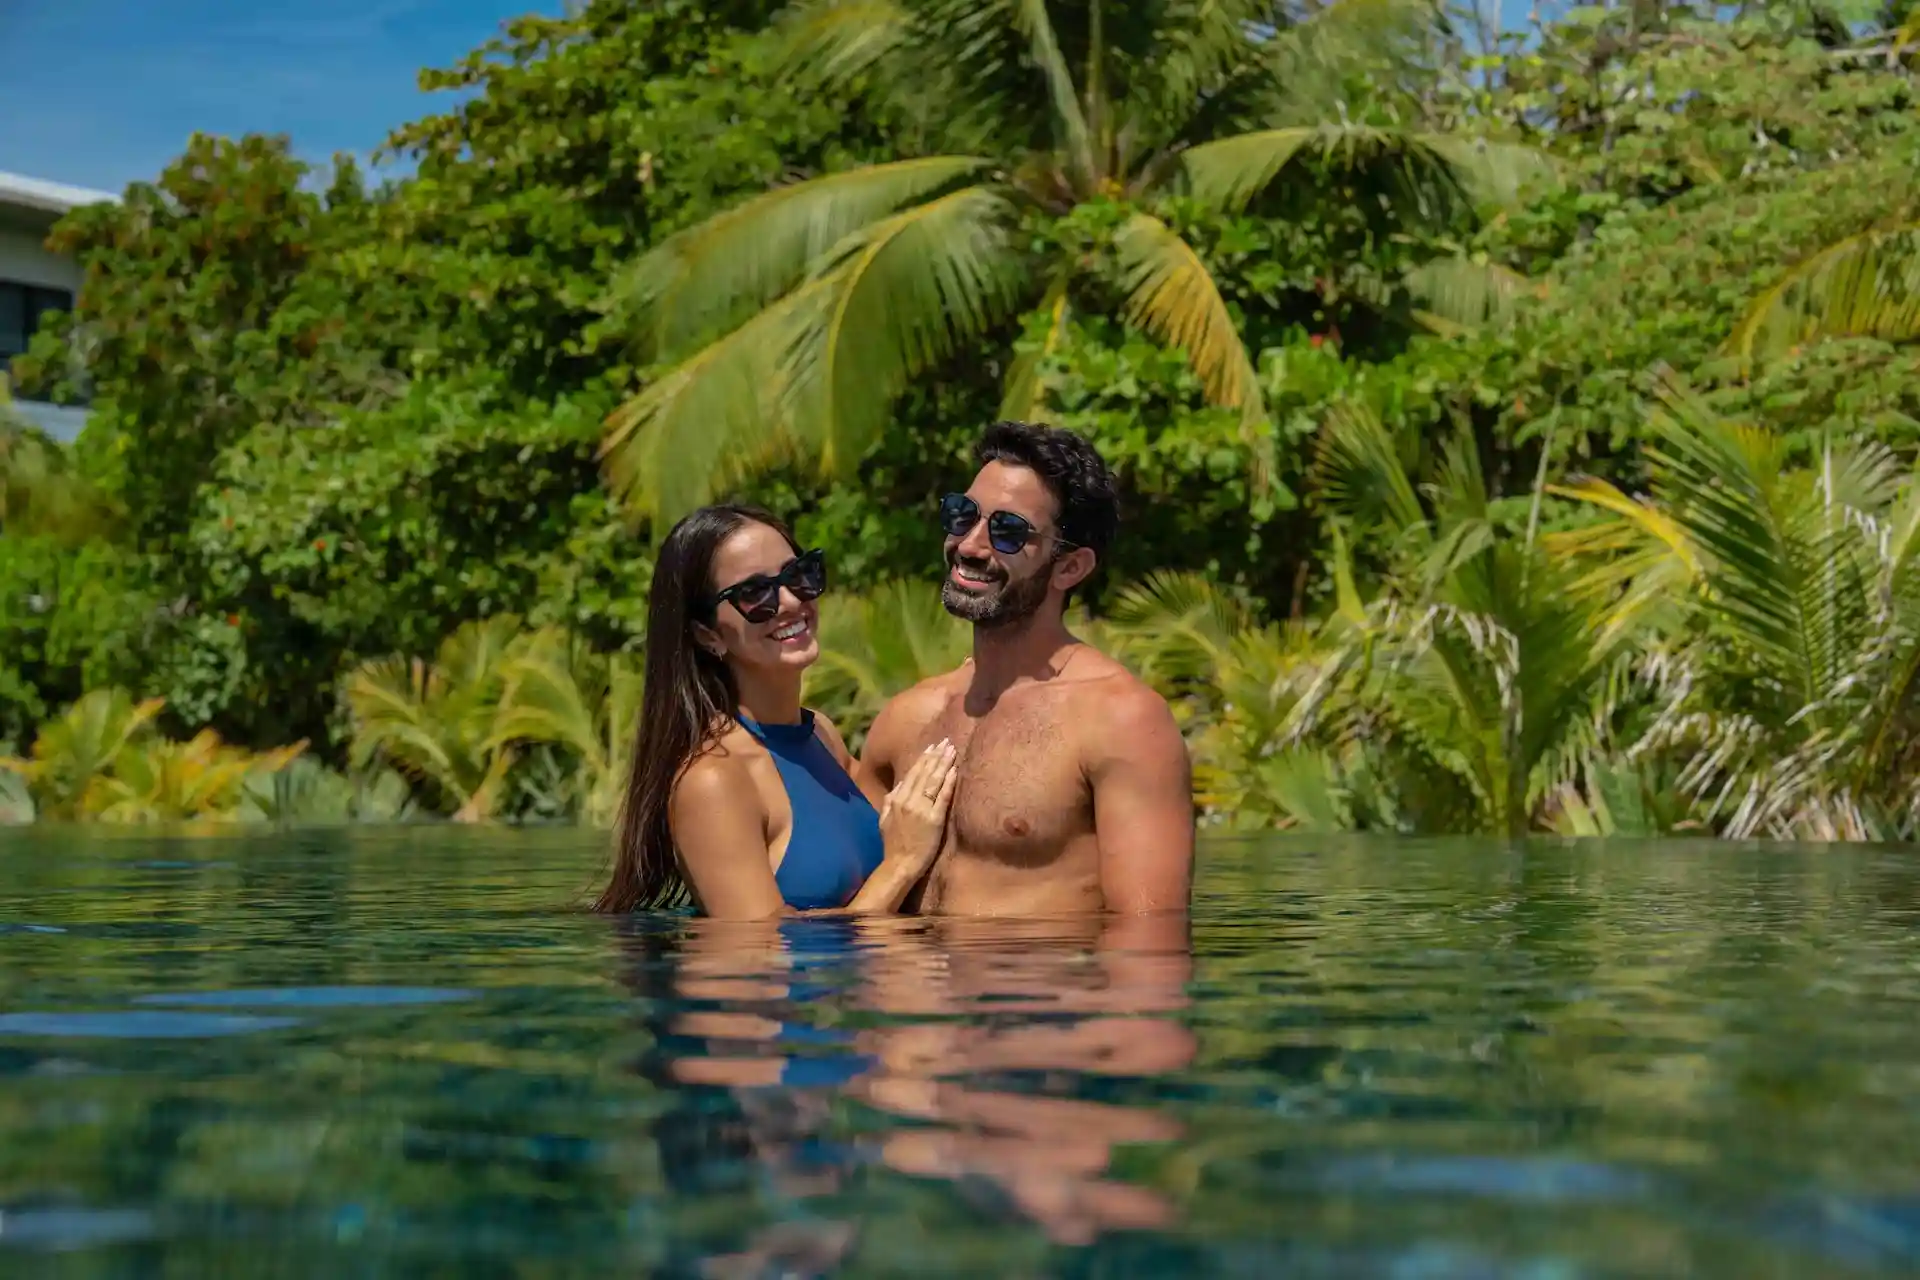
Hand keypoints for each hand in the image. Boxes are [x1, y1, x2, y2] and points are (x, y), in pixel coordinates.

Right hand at [878, 739, 957, 870]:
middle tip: (947, 741)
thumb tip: (899, 786)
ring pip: (934, 780)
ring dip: (944, 763)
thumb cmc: (893, 844)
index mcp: (896, 799)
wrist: (899, 864)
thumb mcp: (884, 819)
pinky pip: (942, 797)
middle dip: (936, 755)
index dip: (924, 758)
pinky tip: (954, 771)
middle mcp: (908, 800)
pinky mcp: (934, 819)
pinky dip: (948, 783)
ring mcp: (921, 809)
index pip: (912, 773)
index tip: (933, 746)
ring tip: (952, 751)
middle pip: (925, 772)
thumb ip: (890, 800)